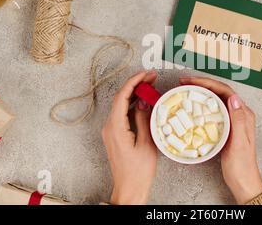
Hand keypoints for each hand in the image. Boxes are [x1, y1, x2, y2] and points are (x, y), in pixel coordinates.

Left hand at [102, 71, 157, 204]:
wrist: (129, 188)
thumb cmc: (138, 171)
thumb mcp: (147, 143)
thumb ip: (144, 119)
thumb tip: (144, 101)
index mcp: (115, 127)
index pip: (122, 96)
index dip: (134, 81)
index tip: (146, 74)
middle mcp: (109, 127)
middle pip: (120, 98)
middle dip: (136, 85)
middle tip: (152, 77)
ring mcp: (110, 131)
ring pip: (121, 105)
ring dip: (135, 94)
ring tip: (151, 86)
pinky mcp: (115, 134)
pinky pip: (122, 113)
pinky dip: (133, 104)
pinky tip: (144, 102)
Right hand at [179, 77, 261, 204]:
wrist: (243, 181)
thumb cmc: (242, 165)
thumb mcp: (239, 143)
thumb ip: (238, 120)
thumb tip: (233, 98)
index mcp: (244, 114)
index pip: (225, 91)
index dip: (208, 83)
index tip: (192, 82)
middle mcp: (239, 114)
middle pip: (219, 92)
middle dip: (202, 84)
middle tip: (184, 82)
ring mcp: (232, 120)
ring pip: (215, 100)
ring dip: (201, 92)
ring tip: (186, 90)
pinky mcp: (225, 127)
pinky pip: (213, 110)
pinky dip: (202, 105)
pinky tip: (193, 106)